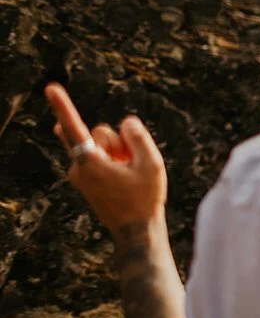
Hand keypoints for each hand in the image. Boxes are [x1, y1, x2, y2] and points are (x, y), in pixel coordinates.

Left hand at [45, 83, 167, 236]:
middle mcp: (79, 167)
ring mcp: (80, 174)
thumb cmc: (145, 198)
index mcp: (90, 162)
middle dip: (117, 140)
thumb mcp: (151, 163)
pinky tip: (116, 162)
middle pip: (99, 133)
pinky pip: (96, 155)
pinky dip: (110, 157)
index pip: (75, 127)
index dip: (63, 105)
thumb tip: (126, 122)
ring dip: (116, 151)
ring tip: (130, 173)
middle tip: (132, 163)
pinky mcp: (85, 179)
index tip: (50, 87)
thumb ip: (138, 136)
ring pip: (100, 145)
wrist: (136, 230)